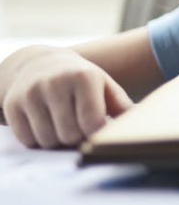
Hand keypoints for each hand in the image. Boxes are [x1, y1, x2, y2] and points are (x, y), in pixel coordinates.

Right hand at [1, 46, 133, 148]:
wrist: (39, 63)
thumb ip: (121, 105)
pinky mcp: (12, 105)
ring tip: (64, 125)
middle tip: (80, 128)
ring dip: (58, 141)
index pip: (92, 123)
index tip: (99, 131)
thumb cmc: (80, 79)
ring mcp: (30, 94)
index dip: (97, 134)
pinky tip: (45, 124)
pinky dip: (39, 140)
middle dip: (77, 138)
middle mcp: (55, 83)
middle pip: (69, 135)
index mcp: (83, 78)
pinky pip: (28, 140)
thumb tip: (140, 123)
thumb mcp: (104, 85)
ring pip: (48, 141)